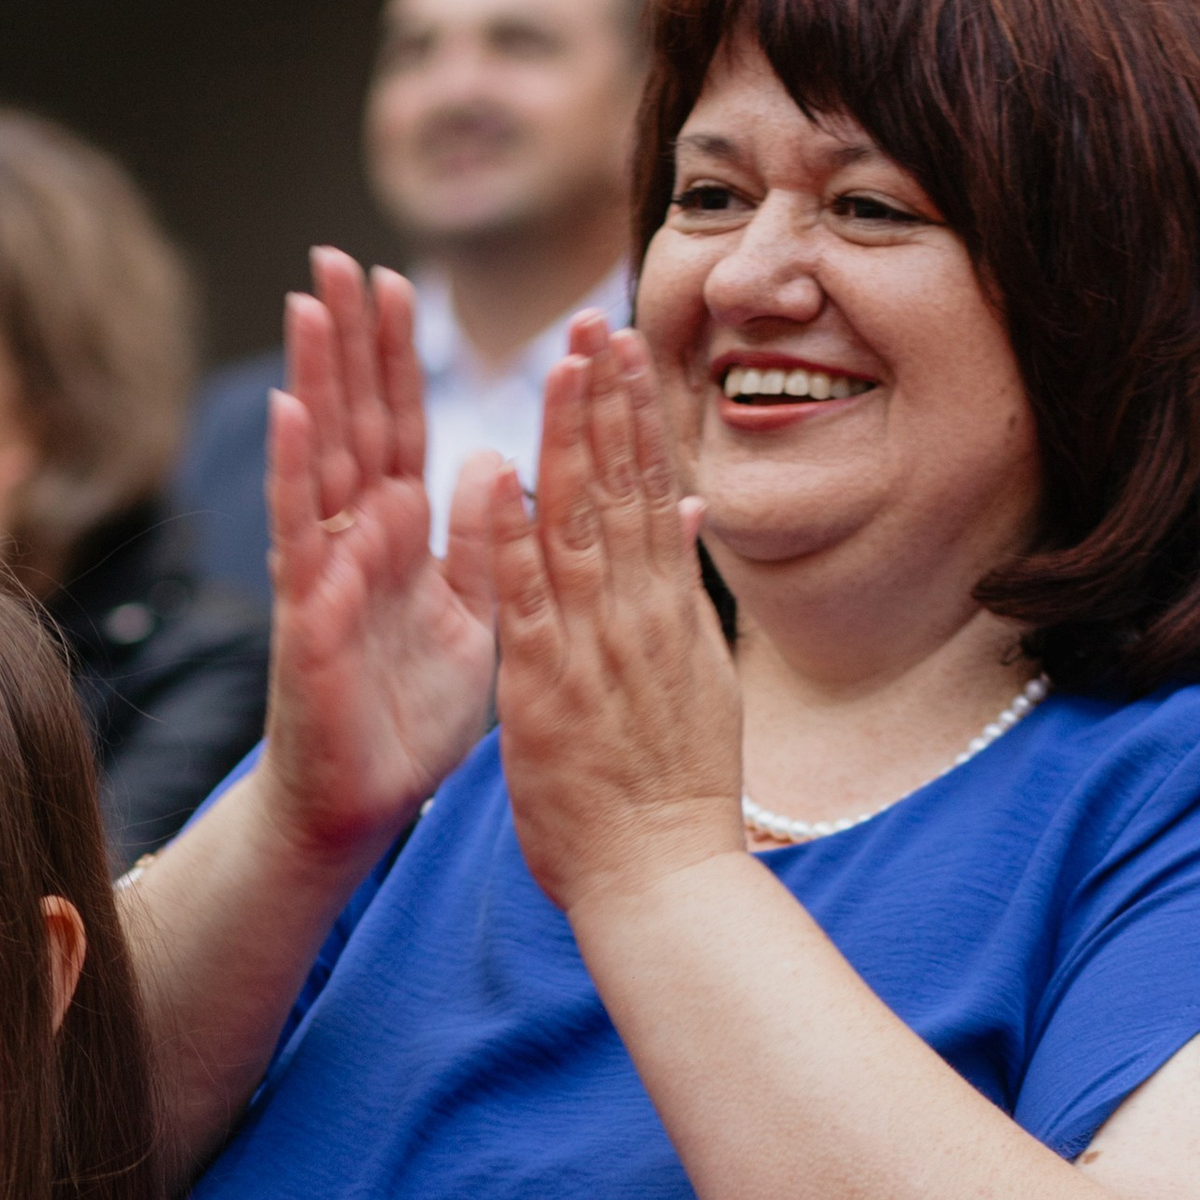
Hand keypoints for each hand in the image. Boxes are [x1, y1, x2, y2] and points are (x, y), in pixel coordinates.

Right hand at [262, 249, 496, 867]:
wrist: (362, 806)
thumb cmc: (409, 717)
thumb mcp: (473, 618)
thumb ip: (483, 543)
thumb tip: (495, 460)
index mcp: (400, 538)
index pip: (400, 428)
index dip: (397, 357)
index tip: (393, 279)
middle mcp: (355, 543)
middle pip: (351, 425)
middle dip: (345, 343)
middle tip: (334, 257)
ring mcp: (324, 579)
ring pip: (317, 466)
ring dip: (313, 385)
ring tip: (307, 310)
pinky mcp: (306, 626)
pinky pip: (301, 546)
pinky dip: (297, 486)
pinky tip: (289, 420)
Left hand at [490, 321, 743, 919]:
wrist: (664, 879)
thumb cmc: (672, 800)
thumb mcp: (698, 685)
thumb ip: (682, 600)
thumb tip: (692, 524)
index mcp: (667, 614)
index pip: (648, 495)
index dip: (636, 416)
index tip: (624, 350)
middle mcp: (636, 616)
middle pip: (621, 488)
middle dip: (608, 400)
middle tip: (595, 320)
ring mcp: (593, 647)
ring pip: (579, 523)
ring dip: (568, 437)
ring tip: (562, 362)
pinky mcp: (546, 686)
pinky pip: (525, 595)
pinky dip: (512, 531)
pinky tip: (500, 469)